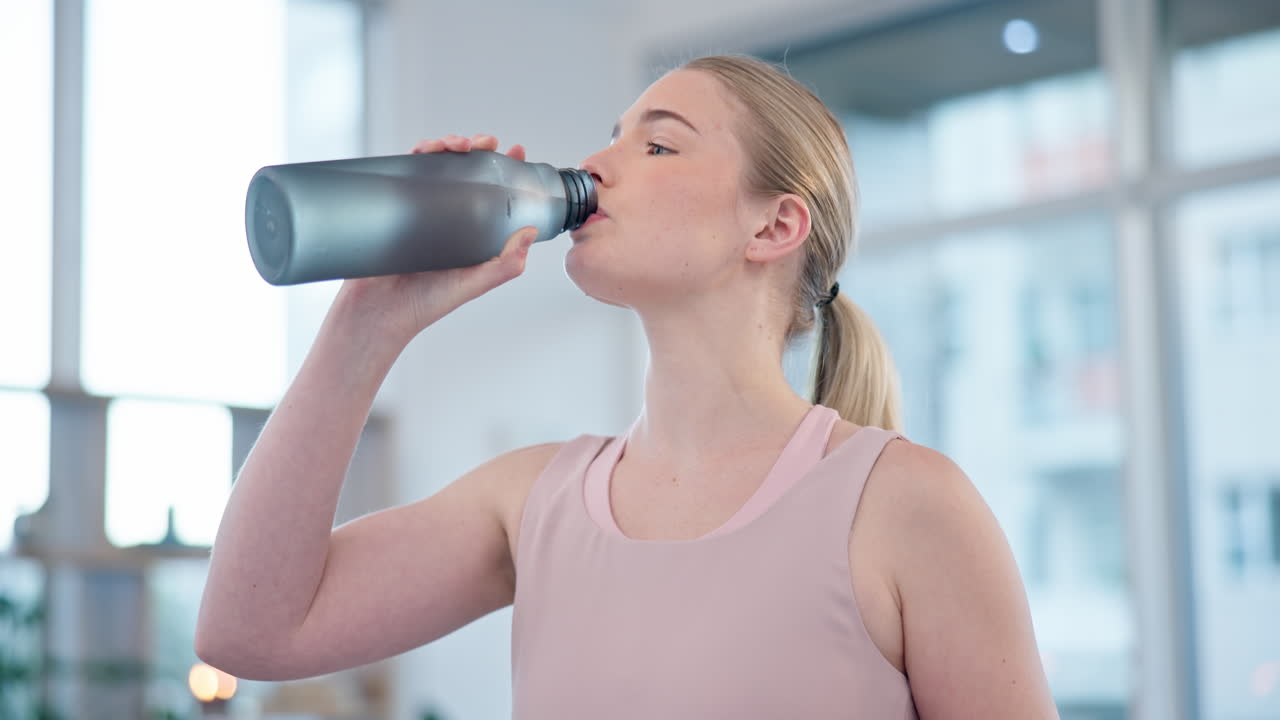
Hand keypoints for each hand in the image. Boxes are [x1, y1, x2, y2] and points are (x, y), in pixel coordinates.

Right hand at [336, 134, 534, 341]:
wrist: (378, 310)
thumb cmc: (426, 303)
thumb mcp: (474, 283)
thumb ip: (505, 264)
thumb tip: (530, 232)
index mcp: (471, 233)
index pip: (493, 194)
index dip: (506, 171)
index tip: (516, 153)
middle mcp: (448, 217)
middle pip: (466, 171)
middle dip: (479, 150)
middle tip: (487, 144)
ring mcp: (421, 208)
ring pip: (438, 166)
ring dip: (450, 146)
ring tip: (460, 145)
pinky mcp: (396, 203)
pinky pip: (407, 170)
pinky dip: (419, 153)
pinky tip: (429, 149)